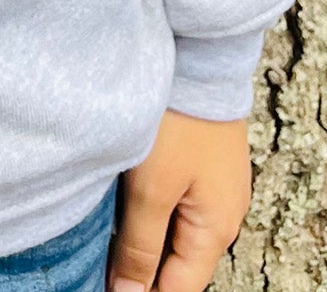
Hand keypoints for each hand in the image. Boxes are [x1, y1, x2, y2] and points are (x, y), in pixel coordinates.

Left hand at [106, 110, 251, 291]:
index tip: (106, 284)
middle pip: (180, 263)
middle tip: (101, 259)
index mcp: (216, 231)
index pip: (179, 289)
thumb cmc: (177, 122)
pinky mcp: (206, 163)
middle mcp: (225, 214)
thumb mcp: (151, 191)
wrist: (199, 57)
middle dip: (143, 268)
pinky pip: (180, 203)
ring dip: (147, 237)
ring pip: (178, 232)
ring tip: (109, 231)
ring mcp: (218, 187)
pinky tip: (128, 197)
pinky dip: (155, 209)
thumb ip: (140, 248)